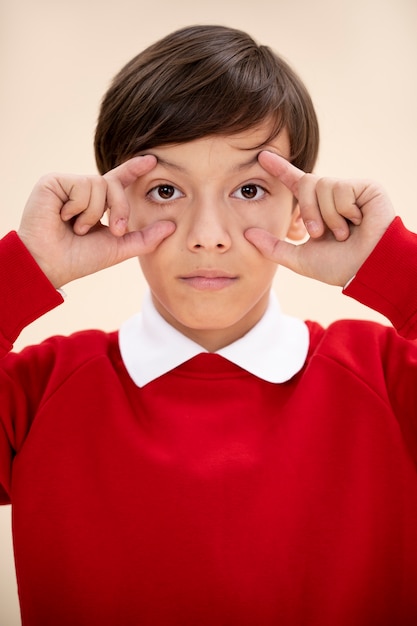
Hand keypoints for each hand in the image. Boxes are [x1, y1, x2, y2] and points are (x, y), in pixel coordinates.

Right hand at [17, 156, 175, 287]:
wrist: (51, 265)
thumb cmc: (79, 259)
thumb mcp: (118, 248)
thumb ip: (145, 238)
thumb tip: (172, 226)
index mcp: (97, 202)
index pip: (119, 181)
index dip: (134, 169)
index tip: (152, 160)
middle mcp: (83, 190)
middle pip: (114, 183)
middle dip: (120, 208)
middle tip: (112, 229)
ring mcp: (68, 184)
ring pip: (98, 184)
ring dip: (93, 213)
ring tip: (77, 228)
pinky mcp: (54, 182)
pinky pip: (82, 186)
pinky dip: (78, 208)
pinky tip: (63, 218)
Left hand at [244, 151, 395, 285]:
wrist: (366, 270)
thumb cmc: (338, 267)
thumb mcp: (299, 259)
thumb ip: (273, 247)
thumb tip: (247, 234)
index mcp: (316, 208)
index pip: (295, 183)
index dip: (280, 168)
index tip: (262, 156)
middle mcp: (332, 195)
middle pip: (307, 181)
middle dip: (309, 211)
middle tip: (321, 234)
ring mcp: (350, 190)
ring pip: (323, 185)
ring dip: (329, 216)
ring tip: (344, 232)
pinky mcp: (366, 188)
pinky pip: (342, 189)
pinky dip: (345, 211)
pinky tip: (358, 223)